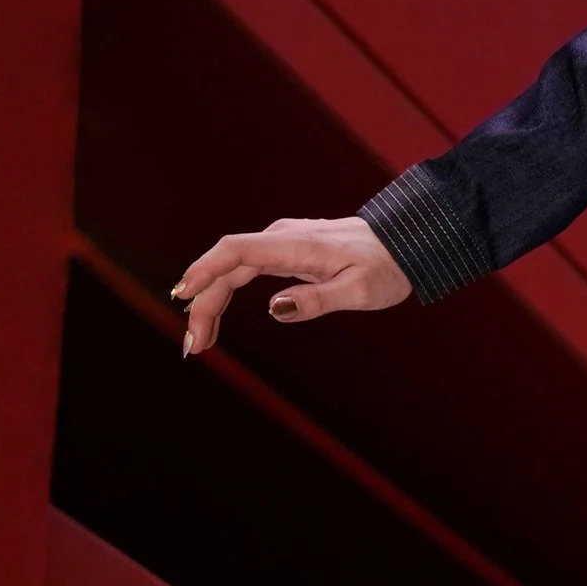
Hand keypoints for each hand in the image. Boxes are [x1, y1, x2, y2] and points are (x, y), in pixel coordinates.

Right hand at [171, 214, 409, 358]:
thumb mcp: (360, 290)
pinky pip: (243, 271)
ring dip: (210, 303)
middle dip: (203, 303)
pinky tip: (213, 318)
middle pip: (226, 266)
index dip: (205, 270)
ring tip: (199, 341)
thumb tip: (274, 309)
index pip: (236, 251)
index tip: (183, 296)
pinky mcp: (283, 253)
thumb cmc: (386, 267)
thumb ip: (318, 299)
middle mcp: (280, 238)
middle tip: (193, 346)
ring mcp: (280, 243)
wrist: (403, 243)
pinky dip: (225, 294)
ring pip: (231, 270)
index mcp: (296, 245)